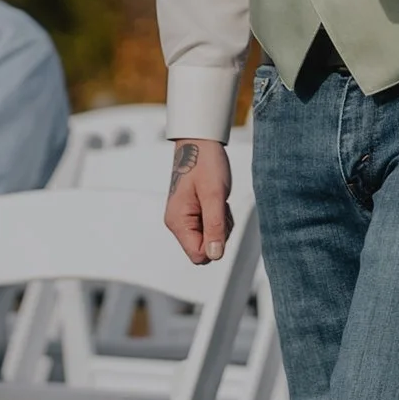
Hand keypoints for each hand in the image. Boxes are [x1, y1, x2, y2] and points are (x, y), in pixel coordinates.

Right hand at [164, 138, 234, 264]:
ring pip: (210, 239)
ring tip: (219, 201)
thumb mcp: (214, 196)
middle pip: (205, 248)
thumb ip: (215, 227)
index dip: (215, 243)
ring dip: (221, 223)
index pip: (198, 255)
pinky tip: (218, 201)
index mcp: (178, 222)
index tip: (220, 220)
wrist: (200, 143)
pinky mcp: (192, 213)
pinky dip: (219, 217)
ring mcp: (184, 219)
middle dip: (219, 232)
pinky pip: (210, 227)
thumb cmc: (205, 164)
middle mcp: (178, 224)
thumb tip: (215, 256)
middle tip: (221, 208)